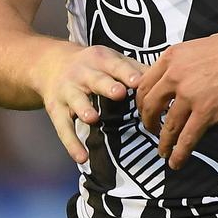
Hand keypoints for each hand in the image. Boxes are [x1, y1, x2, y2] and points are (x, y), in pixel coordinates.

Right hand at [36, 43, 147, 162]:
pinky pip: (63, 128)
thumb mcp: (112, 60)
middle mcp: (82, 73)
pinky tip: (82, 158)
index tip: (137, 81)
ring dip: (84, 109)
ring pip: (77, 101)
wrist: (51, 65)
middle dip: (107, 86)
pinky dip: (72, 144)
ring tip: (93, 118)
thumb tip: (166, 80)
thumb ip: (136, 69)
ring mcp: (68, 91)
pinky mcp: (56, 111)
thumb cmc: (94, 65)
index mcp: (100, 59)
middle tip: (119, 93)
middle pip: (96, 80)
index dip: (126, 73)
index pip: (116, 65)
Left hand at [136, 27, 217, 169]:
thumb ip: (182, 63)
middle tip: (152, 129)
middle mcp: (175, 75)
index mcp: (172, 57)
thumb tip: (174, 79)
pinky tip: (176, 161)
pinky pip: (186, 139)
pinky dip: (179, 154)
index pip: (144, 83)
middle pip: (150, 106)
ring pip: (168, 126)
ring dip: (163, 143)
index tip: (146, 109)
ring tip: (164, 151)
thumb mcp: (197, 47)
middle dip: (148, 122)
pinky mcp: (206, 112)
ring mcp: (189, 95)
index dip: (142, 102)